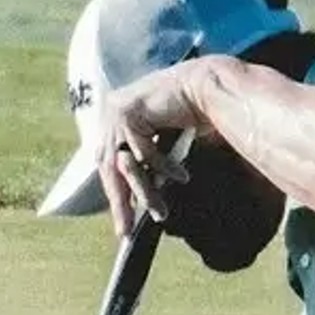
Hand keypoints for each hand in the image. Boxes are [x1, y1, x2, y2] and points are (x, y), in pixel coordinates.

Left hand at [96, 72, 199, 235]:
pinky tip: (181, 177)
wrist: (206, 84)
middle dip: (121, 202)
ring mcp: (116, 112)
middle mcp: (109, 116)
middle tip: (126, 229)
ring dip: (146, 191)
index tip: (122, 223)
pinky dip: (164, 167)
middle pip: (110, 169)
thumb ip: (147, 165)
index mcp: (113, 123)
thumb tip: (146, 196)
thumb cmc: (190, 112)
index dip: (116, 196)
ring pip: (126, 164)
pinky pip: (144, 151)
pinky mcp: (129, 111)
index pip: (108, 167)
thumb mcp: (161, 143)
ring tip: (160, 211)